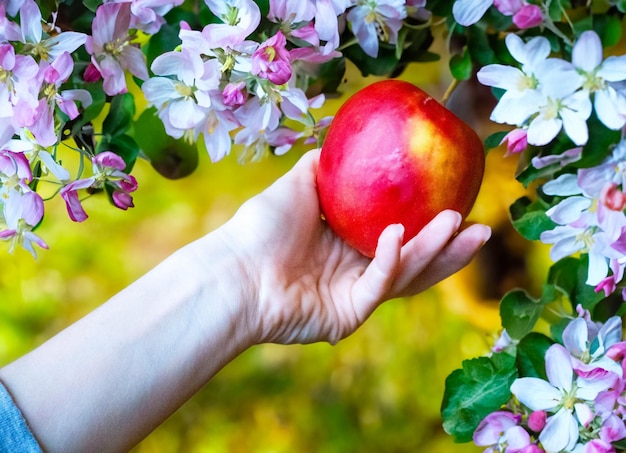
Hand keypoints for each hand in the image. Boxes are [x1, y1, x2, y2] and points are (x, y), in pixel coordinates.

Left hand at [218, 149, 490, 344]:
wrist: (234, 270)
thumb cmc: (260, 227)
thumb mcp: (297, 185)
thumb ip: (323, 167)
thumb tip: (341, 141)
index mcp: (348, 244)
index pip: (399, 235)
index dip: (429, 223)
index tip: (457, 201)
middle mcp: (356, 271)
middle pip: (413, 261)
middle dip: (449, 247)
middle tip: (482, 228)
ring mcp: (354, 295)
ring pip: (405, 275)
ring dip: (435, 253)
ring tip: (463, 229)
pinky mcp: (348, 315)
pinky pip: (377, 286)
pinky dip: (389, 261)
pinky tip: (397, 234)